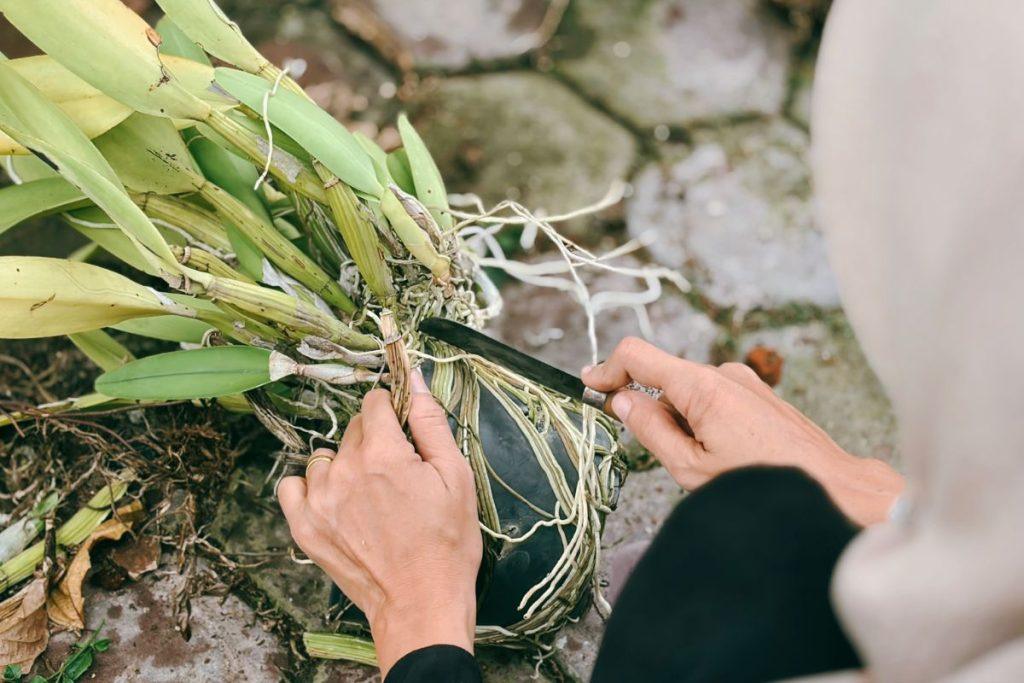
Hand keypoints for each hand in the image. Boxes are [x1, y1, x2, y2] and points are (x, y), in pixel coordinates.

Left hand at [277, 370, 480, 675]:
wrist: (421, 604)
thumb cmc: (447, 542)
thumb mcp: (456, 476)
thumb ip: (431, 423)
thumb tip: (415, 379)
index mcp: (384, 453)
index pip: (374, 402)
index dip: (394, 412)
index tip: (405, 434)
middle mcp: (344, 470)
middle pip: (353, 429)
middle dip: (376, 440)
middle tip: (398, 474)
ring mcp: (319, 500)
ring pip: (326, 456)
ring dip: (345, 465)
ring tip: (370, 495)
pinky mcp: (304, 527)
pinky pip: (293, 485)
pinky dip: (312, 488)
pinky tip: (337, 502)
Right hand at [583, 338, 902, 525]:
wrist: (833, 488)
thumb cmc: (762, 485)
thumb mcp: (690, 468)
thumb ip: (650, 430)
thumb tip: (623, 401)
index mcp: (701, 386)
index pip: (637, 355)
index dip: (606, 369)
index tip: (590, 388)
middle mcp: (723, 374)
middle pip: (663, 377)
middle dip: (649, 409)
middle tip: (654, 450)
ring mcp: (745, 382)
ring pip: (690, 392)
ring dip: (680, 420)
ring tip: (703, 464)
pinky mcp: (760, 395)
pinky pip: (715, 399)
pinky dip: (703, 421)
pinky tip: (723, 457)